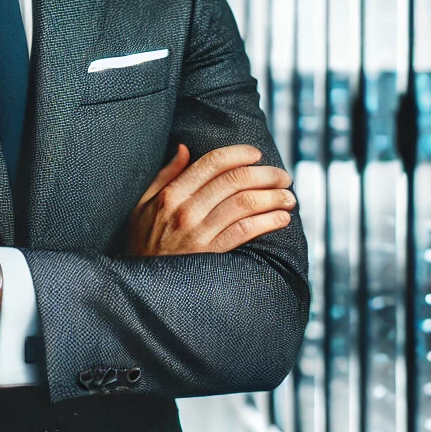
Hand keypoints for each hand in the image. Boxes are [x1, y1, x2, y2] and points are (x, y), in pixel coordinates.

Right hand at [127, 143, 295, 256]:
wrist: (141, 283)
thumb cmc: (143, 242)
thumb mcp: (144, 204)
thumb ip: (165, 175)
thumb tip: (184, 148)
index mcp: (171, 194)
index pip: (212, 163)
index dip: (240, 154)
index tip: (258, 153)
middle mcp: (186, 210)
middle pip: (235, 181)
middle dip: (266, 175)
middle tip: (284, 177)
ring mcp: (199, 233)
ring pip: (245, 204)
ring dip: (273, 197)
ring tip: (289, 197)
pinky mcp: (210, 254)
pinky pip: (245, 231)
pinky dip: (268, 222)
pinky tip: (282, 218)